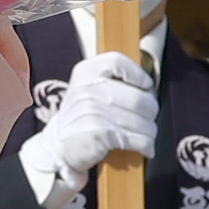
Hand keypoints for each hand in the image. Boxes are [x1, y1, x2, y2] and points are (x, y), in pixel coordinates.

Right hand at [18, 48, 158, 208]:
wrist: (58, 145)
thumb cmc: (80, 117)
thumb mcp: (87, 88)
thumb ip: (112, 80)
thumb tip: (149, 87)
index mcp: (85, 73)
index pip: (117, 62)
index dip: (137, 74)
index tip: (145, 85)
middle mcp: (87, 89)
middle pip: (140, 98)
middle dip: (150, 112)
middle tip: (146, 118)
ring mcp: (93, 111)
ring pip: (144, 121)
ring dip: (149, 132)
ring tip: (143, 135)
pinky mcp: (100, 133)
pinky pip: (139, 139)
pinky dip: (147, 146)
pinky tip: (143, 147)